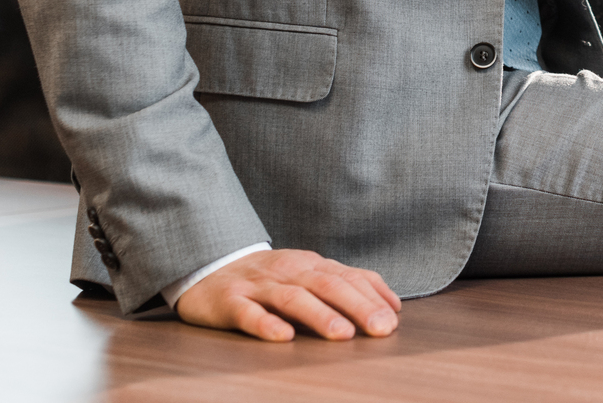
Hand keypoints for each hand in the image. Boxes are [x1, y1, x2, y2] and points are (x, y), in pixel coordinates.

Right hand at [174, 248, 400, 341]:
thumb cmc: (269, 278)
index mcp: (310, 265)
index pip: (347, 277)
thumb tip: (392, 305)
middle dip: (357, 307)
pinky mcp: (230, 302)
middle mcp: (288, 271)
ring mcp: (259, 286)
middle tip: (380, 329)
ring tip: (342, 335)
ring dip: (320, 316)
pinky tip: (284, 337)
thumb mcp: (309, 274)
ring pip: (292, 298)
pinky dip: (267, 324)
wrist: (208, 268)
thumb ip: (348, 284)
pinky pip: (249, 313)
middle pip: (328, 286)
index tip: (394, 319)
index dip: (372, 297)